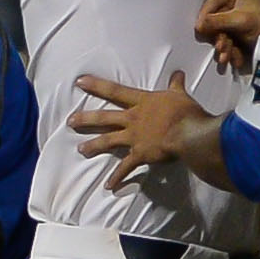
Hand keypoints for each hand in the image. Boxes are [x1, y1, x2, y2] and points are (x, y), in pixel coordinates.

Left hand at [71, 71, 204, 188]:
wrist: (189, 133)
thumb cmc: (185, 112)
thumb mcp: (179, 96)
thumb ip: (175, 85)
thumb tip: (178, 73)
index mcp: (141, 103)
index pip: (115, 91)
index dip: (96, 85)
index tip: (80, 82)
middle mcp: (133, 119)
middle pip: (104, 117)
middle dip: (86, 119)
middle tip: (70, 121)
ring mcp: (134, 138)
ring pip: (108, 140)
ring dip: (93, 145)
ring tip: (81, 149)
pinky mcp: (140, 155)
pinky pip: (126, 168)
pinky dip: (117, 177)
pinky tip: (108, 185)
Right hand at [197, 0, 259, 71]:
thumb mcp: (241, 20)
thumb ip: (219, 21)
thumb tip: (199, 26)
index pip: (212, 1)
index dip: (204, 16)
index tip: (199, 29)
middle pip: (213, 17)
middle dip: (217, 35)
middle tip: (220, 47)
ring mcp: (232, 13)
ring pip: (219, 29)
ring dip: (222, 45)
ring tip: (226, 56)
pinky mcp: (234, 26)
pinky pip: (226, 36)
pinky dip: (229, 48)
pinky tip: (234, 58)